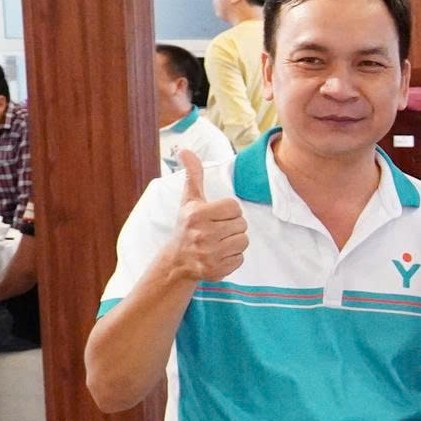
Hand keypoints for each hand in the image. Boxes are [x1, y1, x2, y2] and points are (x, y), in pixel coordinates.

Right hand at [170, 149, 248, 282]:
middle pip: (242, 225)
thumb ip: (193, 175)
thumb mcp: (189, 200)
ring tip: (219, 242)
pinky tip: (218, 255)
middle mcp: (202, 235)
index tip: (216, 216)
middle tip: (217, 230)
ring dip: (235, 242)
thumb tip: (185, 150)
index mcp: (197, 214)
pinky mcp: (215, 270)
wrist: (177, 260)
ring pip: (243, 242)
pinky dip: (233, 257)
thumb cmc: (187, 226)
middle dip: (233, 226)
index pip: (235, 207)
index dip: (229, 211)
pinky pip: (240, 259)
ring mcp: (208, 254)